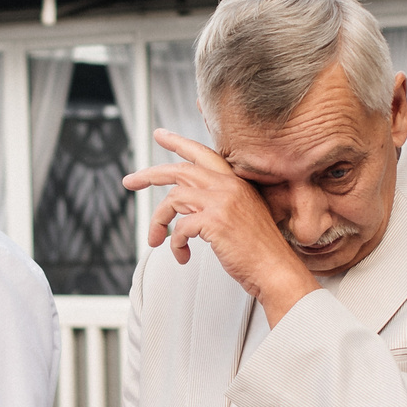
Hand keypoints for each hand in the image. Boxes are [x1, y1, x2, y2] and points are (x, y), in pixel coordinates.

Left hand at [125, 132, 317, 322]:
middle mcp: (229, 187)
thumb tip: (185, 203)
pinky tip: (181, 255)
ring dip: (158, 222)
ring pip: (173, 200)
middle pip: (179, 171)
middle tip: (130, 180)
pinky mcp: (214, 221)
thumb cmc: (259, 251)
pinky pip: (179, 228)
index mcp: (236, 183)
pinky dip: (174, 244)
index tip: (161, 135)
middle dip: (149, 175)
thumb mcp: (242, 215)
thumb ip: (219, 202)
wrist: (277, 271)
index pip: (203, 153)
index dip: (178, 142)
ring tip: (156, 239)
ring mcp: (222, 202)